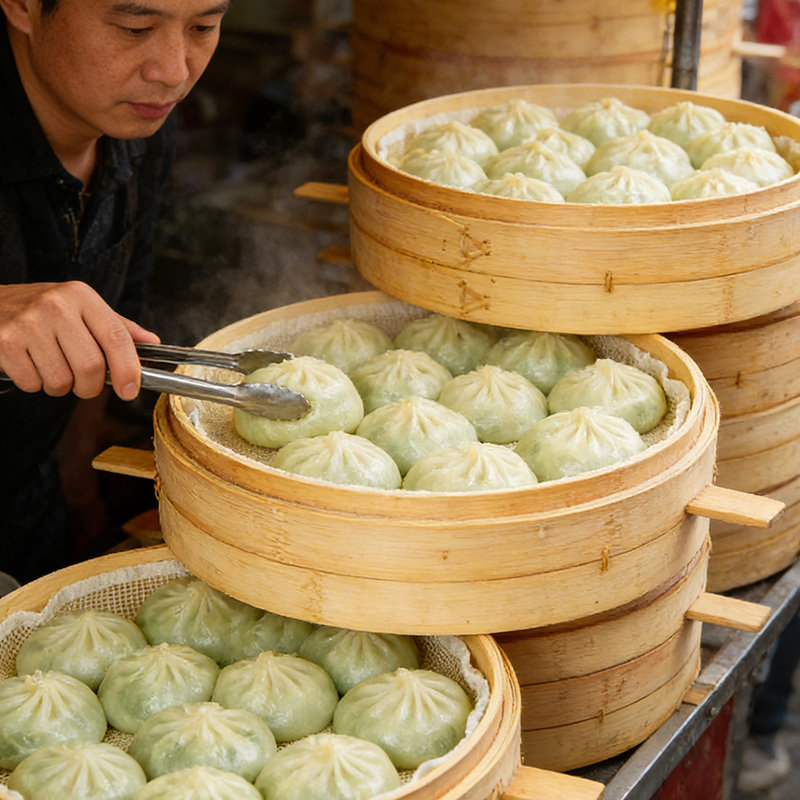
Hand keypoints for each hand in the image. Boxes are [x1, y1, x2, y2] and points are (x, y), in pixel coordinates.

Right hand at [0, 281, 159, 399]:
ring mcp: (28, 324)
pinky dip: (35, 384)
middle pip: (91, 367)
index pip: (116, 338)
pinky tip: (30, 364)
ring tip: (52, 366)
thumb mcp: (82, 308)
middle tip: (83, 383)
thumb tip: (153, 344)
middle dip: (90, 386)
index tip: (130, 390)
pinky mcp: (5, 342)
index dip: (129, 369)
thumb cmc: (42, 309)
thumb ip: (117, 328)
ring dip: (61, 386)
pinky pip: (33, 383)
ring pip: (61, 381)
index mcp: (82, 296)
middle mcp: (56, 306)